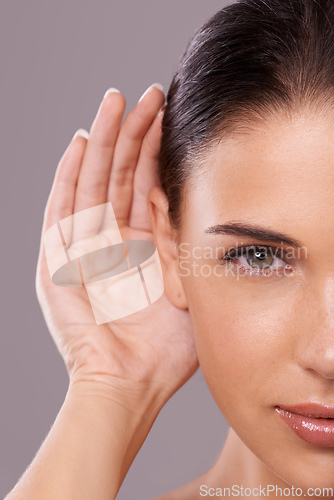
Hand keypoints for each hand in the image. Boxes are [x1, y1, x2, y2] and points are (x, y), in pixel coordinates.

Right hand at [35, 85, 198, 404]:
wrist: (130, 383)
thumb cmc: (164, 349)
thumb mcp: (188, 287)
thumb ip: (187, 245)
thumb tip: (196, 202)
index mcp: (142, 246)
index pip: (147, 186)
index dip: (158, 152)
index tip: (172, 117)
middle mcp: (112, 241)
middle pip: (121, 175)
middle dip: (135, 134)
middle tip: (149, 94)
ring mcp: (83, 247)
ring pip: (93, 182)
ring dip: (104, 142)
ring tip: (115, 101)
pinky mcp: (58, 259)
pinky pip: (62, 209)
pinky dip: (69, 176)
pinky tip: (82, 143)